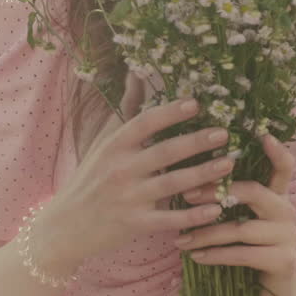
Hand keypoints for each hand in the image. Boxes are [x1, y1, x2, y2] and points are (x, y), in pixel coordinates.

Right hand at [40, 78, 235, 271]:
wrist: (66, 224)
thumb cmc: (90, 177)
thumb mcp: (104, 140)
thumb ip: (125, 108)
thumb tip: (137, 70)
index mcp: (115, 145)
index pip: (144, 123)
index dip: (170, 113)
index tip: (195, 104)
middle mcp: (121, 169)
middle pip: (164, 153)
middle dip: (196, 142)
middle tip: (223, 133)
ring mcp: (129, 198)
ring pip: (172, 184)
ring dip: (202, 174)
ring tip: (228, 164)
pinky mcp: (135, 224)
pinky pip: (169, 219)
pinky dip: (192, 215)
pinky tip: (216, 209)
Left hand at [174, 133, 295, 295]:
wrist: (271, 288)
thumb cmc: (250, 245)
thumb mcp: (244, 217)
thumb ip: (231, 196)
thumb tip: (192, 171)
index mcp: (278, 195)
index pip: (284, 167)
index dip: (276, 151)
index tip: (262, 134)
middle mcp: (287, 211)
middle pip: (254, 191)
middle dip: (216, 192)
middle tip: (186, 195)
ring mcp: (287, 236)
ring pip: (241, 228)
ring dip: (206, 233)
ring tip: (180, 239)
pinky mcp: (282, 260)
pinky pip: (243, 254)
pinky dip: (216, 255)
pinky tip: (196, 256)